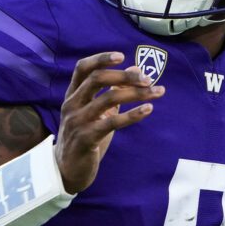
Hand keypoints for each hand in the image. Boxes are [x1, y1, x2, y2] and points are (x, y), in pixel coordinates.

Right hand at [55, 51, 163, 193]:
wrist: (68, 169)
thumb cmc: (86, 136)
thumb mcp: (97, 112)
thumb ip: (113, 90)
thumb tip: (136, 69)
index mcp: (72, 95)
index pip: (82, 68)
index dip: (101, 58)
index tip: (122, 56)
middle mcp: (72, 105)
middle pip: (97, 79)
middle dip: (124, 75)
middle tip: (147, 79)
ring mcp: (77, 121)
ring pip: (108, 99)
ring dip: (135, 93)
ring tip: (156, 92)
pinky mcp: (86, 138)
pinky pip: (112, 122)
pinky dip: (133, 114)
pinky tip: (148, 109)